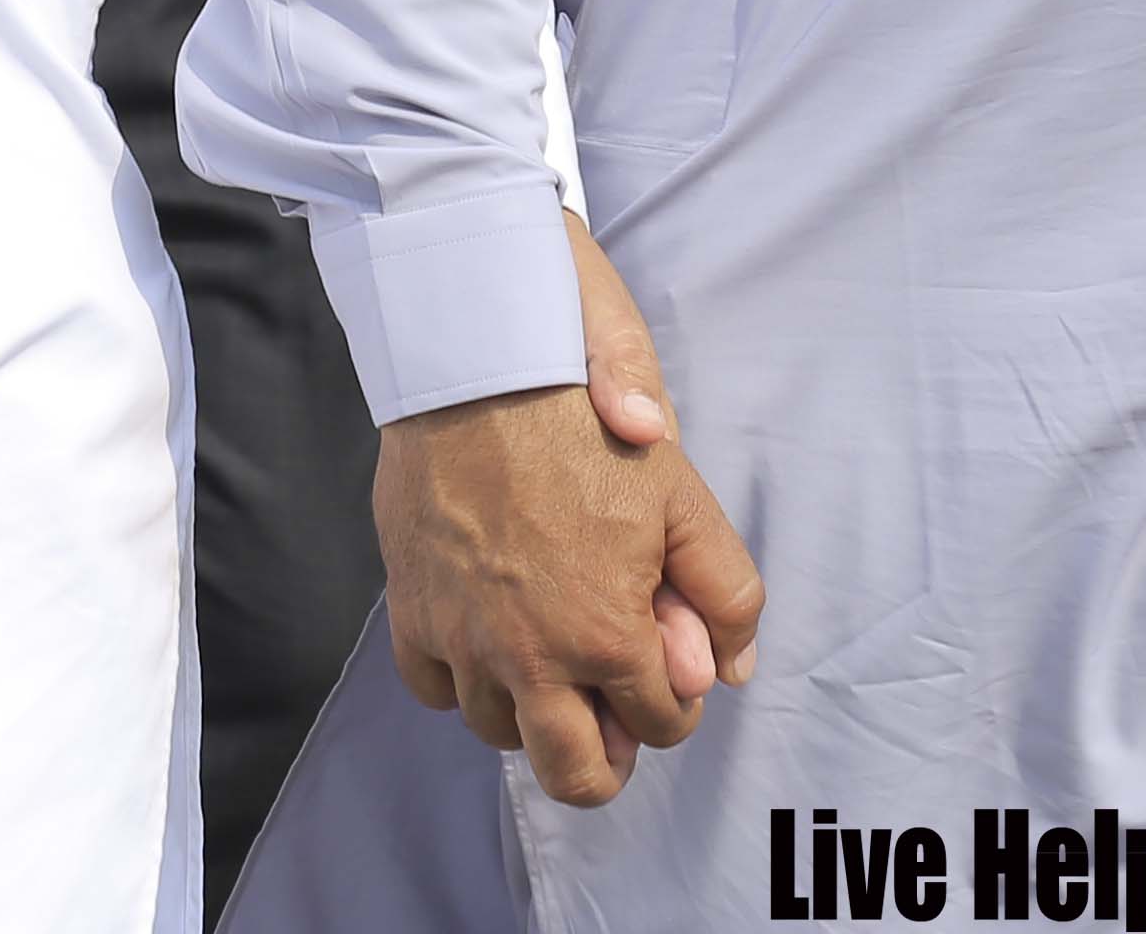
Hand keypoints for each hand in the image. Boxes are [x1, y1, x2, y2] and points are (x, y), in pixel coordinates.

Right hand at [375, 214, 762, 804]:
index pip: (662, 726)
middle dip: (608, 756)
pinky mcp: (412, 611)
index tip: (664, 654)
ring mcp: (464, 640)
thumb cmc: (584, 426)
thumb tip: (732, 670)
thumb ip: (724, 592)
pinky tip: (487, 640)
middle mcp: (531, 658)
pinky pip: (434, 690)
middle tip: (613, 708)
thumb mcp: (681, 497)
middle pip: (577, 777)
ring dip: (533, 713)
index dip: (674, 698)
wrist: (476, 369)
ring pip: (501, 734)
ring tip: (551, 658)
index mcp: (607, 637)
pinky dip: (461, 681)